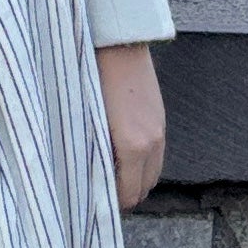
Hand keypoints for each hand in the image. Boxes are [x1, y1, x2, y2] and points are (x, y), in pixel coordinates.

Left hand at [95, 43, 165, 212]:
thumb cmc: (91, 79)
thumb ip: (91, 152)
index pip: (129, 195)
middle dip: (125, 194)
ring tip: (112, 174)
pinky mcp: (161, 118)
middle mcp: (152, 142)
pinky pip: (156, 153)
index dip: (113, 205)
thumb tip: (86, 176)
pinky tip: (122, 153)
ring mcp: (160, 130)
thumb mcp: (87, 120)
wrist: (118, 43)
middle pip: (144, 188)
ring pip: (153, 172)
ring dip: (136, 178)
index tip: (94, 203)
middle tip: (101, 191)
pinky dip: (143, 161)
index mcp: (132, 146)